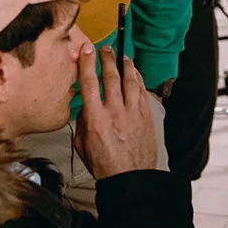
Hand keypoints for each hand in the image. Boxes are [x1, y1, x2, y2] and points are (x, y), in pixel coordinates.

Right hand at [72, 44, 158, 177]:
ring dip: (124, 65)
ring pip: (129, 80)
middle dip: (107, 58)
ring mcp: (132, 112)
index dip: (87, 63)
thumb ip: (82, 122)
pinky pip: (141, 91)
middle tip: (104, 49)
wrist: (130, 178)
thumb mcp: (82, 144)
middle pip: (110, 76)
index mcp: (95, 119)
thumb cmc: (105, 165)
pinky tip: (134, 73)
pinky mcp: (145, 115)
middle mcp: (114, 112)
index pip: (89, 83)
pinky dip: (137, 78)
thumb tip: (86, 107)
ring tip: (121, 56)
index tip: (85, 50)